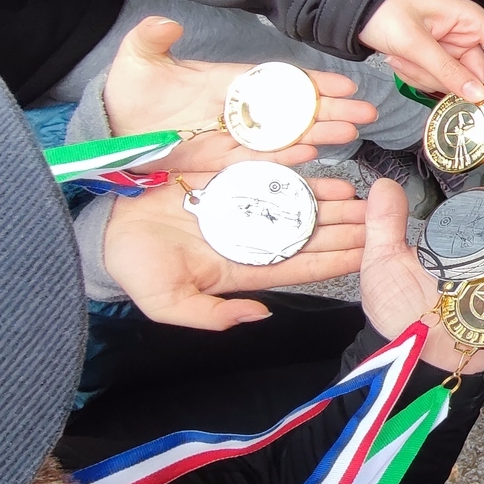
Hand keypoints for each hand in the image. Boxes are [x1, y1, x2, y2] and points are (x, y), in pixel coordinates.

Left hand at [104, 17, 377, 172]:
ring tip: (351, 133)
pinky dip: (288, 158)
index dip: (313, 83)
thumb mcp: (136, 60)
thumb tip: (165, 22)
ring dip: (320, 134)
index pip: (281, 80)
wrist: (114, 132)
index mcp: (231, 81)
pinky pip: (263, 161)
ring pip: (287, 135)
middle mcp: (242, 110)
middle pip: (296, 110)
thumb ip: (151, 38)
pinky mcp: (226, 162)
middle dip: (332, 110)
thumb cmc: (128, 93)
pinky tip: (313, 154)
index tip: (344, 84)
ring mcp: (237, 137)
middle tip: (366, 112)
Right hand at [104, 175, 365, 329]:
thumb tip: (259, 315)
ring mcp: (240, 206)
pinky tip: (327, 168)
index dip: (335, 261)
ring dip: (331, 200)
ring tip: (365, 196)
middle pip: (308, 233)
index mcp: (241, 267)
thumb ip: (213, 314)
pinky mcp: (226, 178)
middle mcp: (248, 236)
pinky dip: (300, 171)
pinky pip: (271, 172)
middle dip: (345, 228)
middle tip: (381, 221)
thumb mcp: (169, 303)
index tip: (369, 255)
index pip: (300, 266)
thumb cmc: (133, 268)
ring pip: (298, 203)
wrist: (101, 229)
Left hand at [359, 0, 483, 102]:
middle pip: (474, 74)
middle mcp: (465, 36)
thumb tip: (478, 95)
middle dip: (444, 77)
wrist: (355, 10)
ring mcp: (449, 50)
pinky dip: (414, 75)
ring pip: (451, 82)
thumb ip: (447, 70)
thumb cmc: (386, 11)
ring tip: (401, 56)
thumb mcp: (415, 42)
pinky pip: (434, 80)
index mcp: (470, 20)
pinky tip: (399, 58)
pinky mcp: (434, 60)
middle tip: (418, 64)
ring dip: (423, 75)